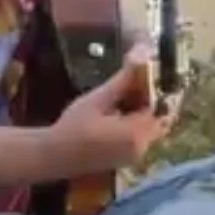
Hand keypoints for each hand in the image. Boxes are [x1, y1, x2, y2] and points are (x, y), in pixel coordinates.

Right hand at [49, 46, 173, 173]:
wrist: (54, 156)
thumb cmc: (73, 126)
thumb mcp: (97, 99)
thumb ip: (122, 80)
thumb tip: (141, 54)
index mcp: (137, 133)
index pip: (160, 106)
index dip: (154, 89)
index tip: (146, 74)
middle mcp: (142, 148)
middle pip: (158, 119)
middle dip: (149, 100)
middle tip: (134, 83)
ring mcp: (135, 156)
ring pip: (150, 128)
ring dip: (141, 111)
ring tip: (124, 95)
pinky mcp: (126, 160)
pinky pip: (140, 138)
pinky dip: (135, 124)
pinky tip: (118, 112)